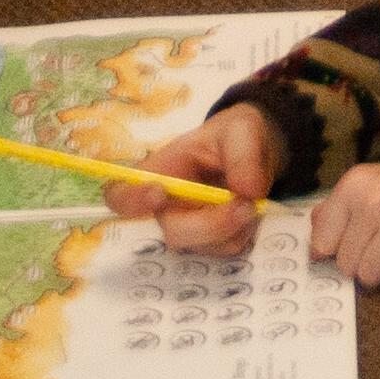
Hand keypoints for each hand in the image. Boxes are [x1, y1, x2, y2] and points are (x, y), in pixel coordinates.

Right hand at [106, 103, 277, 259]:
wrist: (257, 153)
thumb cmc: (235, 135)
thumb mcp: (243, 129)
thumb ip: (243, 155)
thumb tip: (246, 193)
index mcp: (160, 172)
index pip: (121, 195)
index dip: (131, 201)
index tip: (159, 193)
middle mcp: (168, 206)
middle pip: (173, 233)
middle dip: (210, 225)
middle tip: (245, 205)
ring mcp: (190, 228)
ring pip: (204, 246)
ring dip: (235, 227)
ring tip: (253, 196)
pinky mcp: (212, 243)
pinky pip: (227, 250)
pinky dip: (245, 232)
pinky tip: (252, 209)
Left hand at [310, 155, 379, 292]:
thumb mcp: (362, 189)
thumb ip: (331, 214)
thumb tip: (312, 251)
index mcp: (352, 185)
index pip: (322, 245)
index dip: (337, 250)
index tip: (355, 241)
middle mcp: (374, 199)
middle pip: (346, 266)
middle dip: (362, 261)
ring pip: (371, 277)